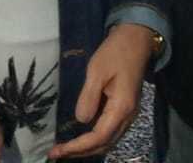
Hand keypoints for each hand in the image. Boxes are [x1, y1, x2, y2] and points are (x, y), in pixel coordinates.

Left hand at [47, 23, 155, 158]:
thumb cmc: (115, 52)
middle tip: (56, 154)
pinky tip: (80, 138)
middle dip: (80, 152)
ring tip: (65, 150)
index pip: (98, 137)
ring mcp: (128, 114)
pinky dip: (94, 140)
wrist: (136, 40)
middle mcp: (128, 117)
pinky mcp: (125, 110)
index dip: (78, 147)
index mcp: (121, 108)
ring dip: (87, 148)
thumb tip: (81, 120)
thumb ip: (88, 96)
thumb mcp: (97, 70)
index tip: (58, 151)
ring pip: (108, 141)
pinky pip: (110, 132)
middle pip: (104, 145)